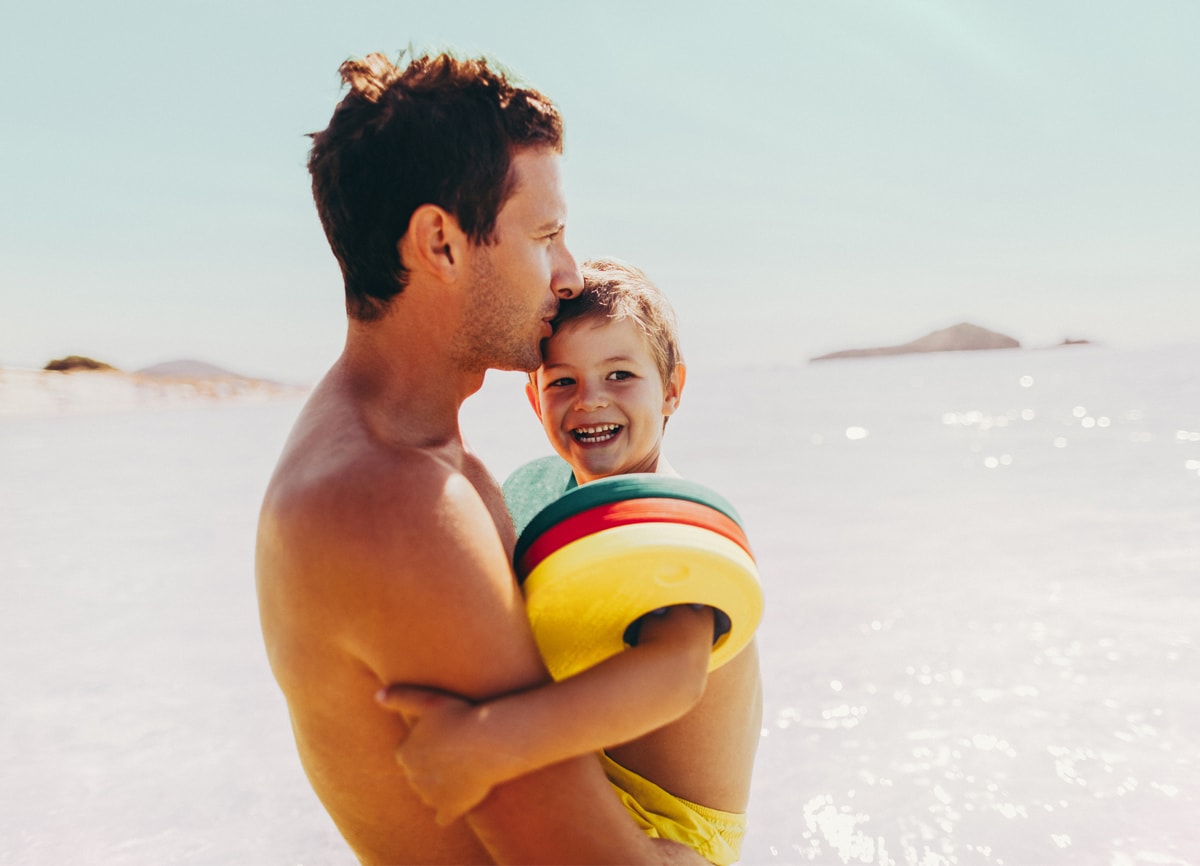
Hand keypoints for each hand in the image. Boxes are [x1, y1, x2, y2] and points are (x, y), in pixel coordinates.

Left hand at [377, 684, 502, 825]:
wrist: (487, 741)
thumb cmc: (460, 716)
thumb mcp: (428, 700)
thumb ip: (401, 697)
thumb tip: (377, 696)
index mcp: (404, 753)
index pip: (407, 753)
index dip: (425, 745)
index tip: (441, 737)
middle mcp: (412, 777)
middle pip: (418, 774)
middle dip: (430, 767)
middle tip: (453, 753)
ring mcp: (430, 796)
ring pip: (429, 794)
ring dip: (439, 788)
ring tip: (460, 772)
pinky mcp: (449, 808)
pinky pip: (443, 817)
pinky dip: (447, 813)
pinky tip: (455, 806)